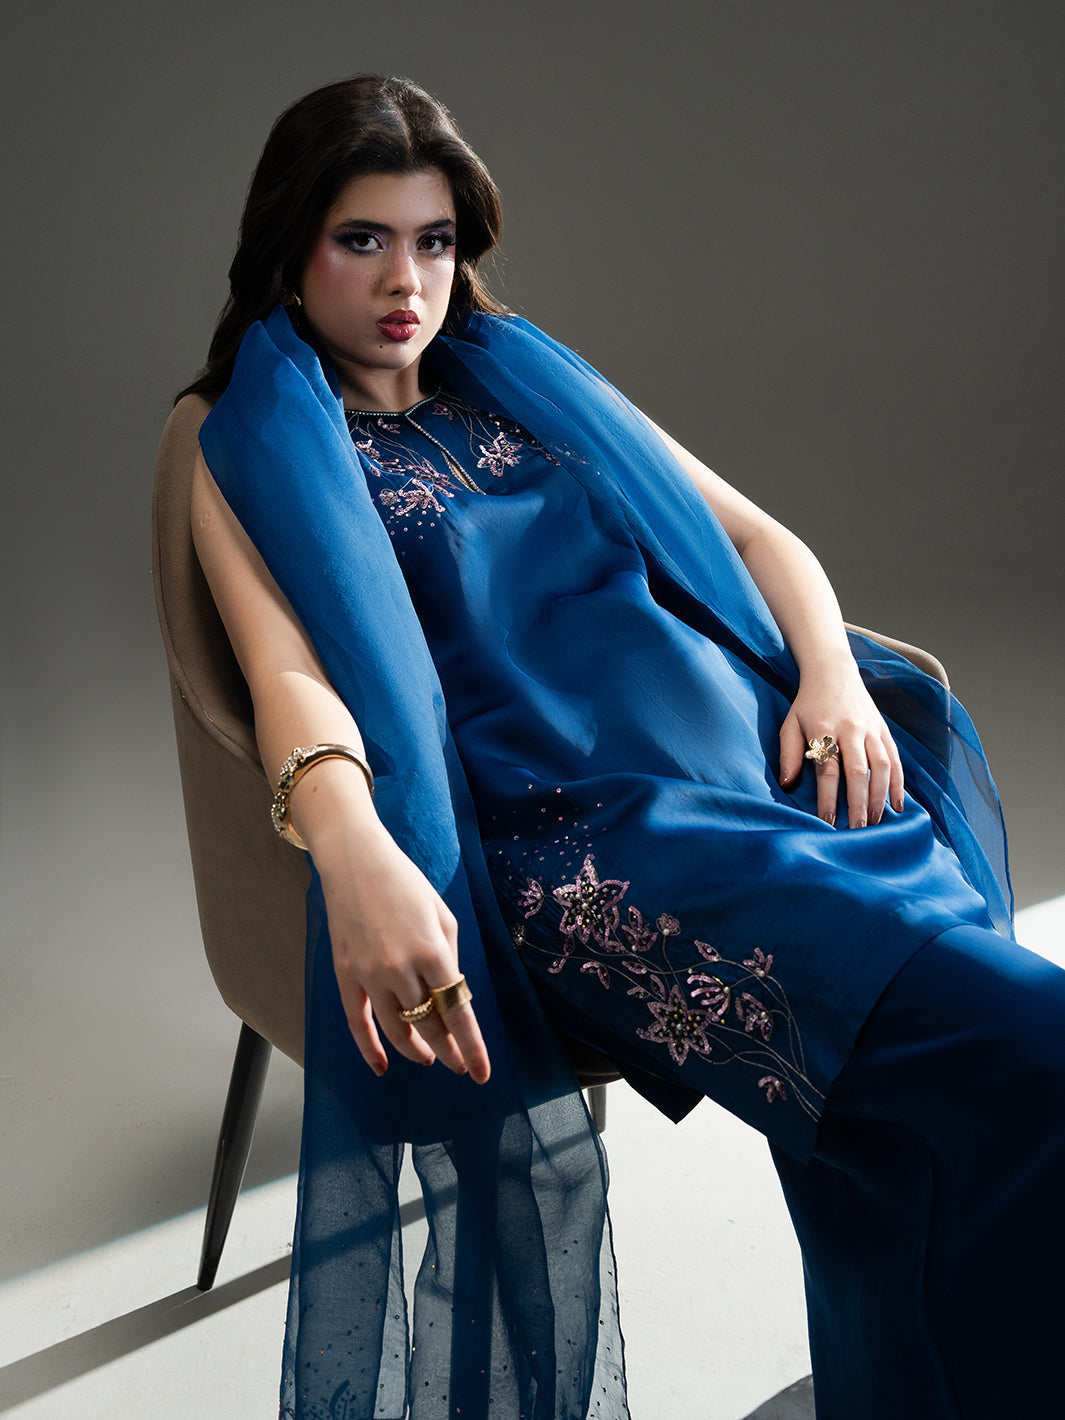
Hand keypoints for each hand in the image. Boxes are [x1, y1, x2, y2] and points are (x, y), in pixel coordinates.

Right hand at [315, 822, 490, 1082]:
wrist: (356, 862)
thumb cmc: (407, 885)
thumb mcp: (443, 916)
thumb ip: (450, 959)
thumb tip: (452, 996)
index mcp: (433, 951)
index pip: (457, 1012)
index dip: (472, 1047)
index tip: (482, 1073)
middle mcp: (401, 968)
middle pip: (429, 1024)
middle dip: (448, 1052)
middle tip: (459, 1066)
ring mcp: (370, 973)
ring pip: (397, 1029)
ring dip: (416, 1050)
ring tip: (429, 1059)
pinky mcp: (346, 974)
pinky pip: (358, 1022)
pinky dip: (369, 1048)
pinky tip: (382, 1067)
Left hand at [778, 664, 904, 827]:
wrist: (833, 672)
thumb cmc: (807, 704)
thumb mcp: (790, 724)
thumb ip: (789, 754)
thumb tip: (787, 784)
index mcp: (825, 729)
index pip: (828, 770)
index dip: (828, 798)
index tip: (827, 823)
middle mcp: (851, 730)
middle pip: (858, 772)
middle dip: (859, 803)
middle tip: (858, 830)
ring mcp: (871, 729)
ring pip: (881, 766)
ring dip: (880, 796)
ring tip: (877, 822)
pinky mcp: (884, 730)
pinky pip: (895, 759)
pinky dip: (898, 783)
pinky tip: (897, 804)